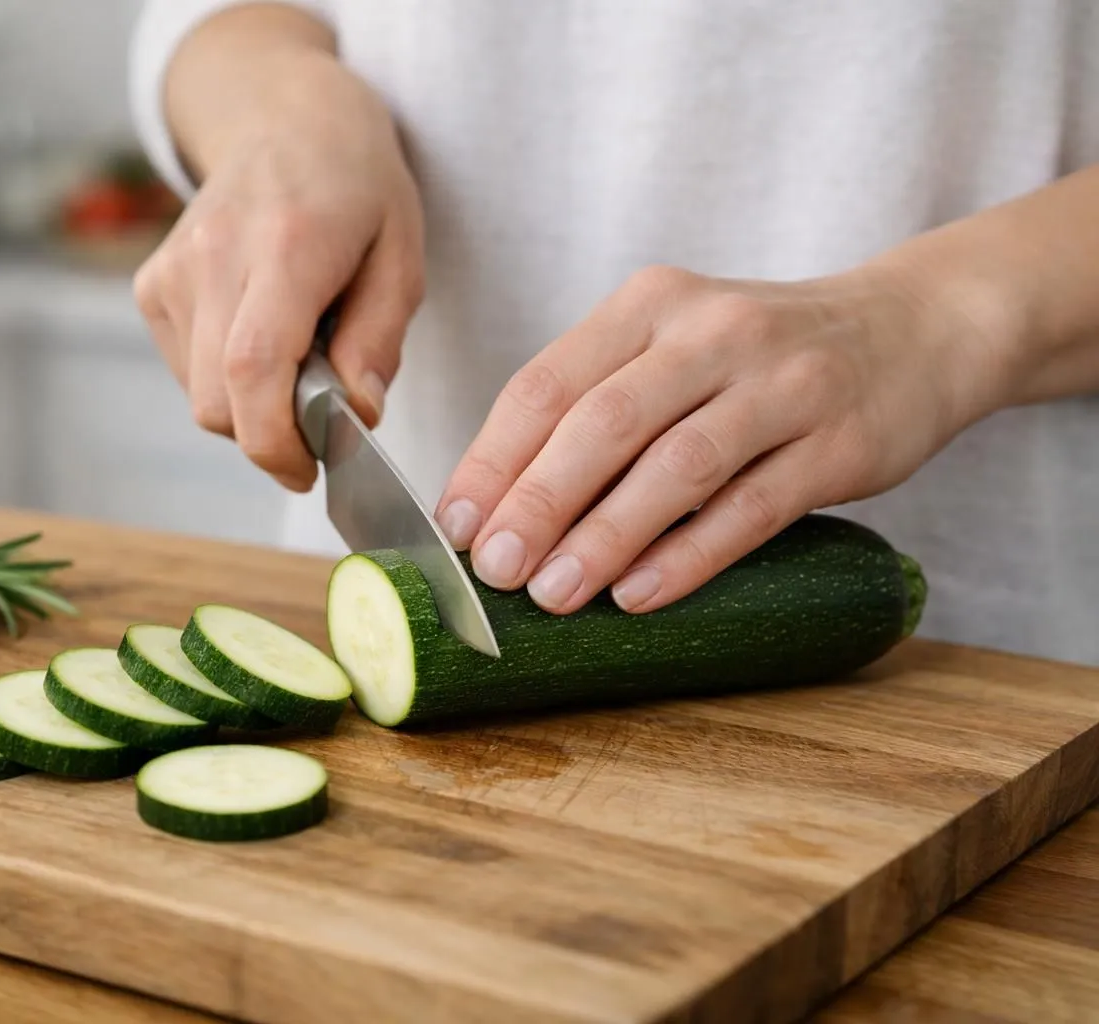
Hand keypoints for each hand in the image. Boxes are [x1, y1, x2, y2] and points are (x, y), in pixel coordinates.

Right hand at [133, 58, 424, 491]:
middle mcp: (214, 256)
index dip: (274, 441)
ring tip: (296, 355)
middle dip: (270, 436)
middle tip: (320, 418)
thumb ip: (380, 340)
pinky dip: (225, 380)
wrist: (284, 119)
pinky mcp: (151, 286)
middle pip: (218, 401)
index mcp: (286, 245)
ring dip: (250, 406)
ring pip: (199, 396)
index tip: (308, 470)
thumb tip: (357, 414)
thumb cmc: (356, 189)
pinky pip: (184, 372)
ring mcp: (172, 271)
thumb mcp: (403, 256)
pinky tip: (259, 334)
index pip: (253, 368)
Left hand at [435, 264, 985, 614]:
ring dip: (605, 536)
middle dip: (537, 502)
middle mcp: (712, 332)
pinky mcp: (839, 443)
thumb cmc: (756, 357)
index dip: (494, 458)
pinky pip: (752, 508)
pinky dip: (690, 556)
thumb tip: (497, 505)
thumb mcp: (671, 346)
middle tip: (492, 571)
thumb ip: (595, 404)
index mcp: (649, 304)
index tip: (454, 525)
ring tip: (551, 595)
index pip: (548, 382)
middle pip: (604, 422)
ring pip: (676, 466)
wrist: (912, 330)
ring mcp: (783, 385)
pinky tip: (639, 595)